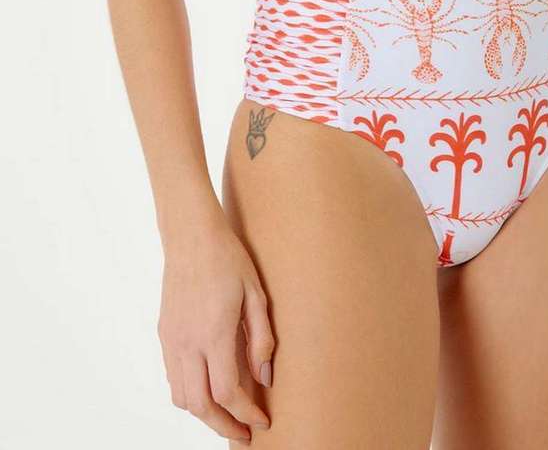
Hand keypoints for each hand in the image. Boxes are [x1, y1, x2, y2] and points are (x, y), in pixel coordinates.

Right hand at [158, 213, 274, 443]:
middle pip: (200, 405)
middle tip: (244, 434)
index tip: (262, 422)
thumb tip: (265, 377)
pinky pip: (173, 376)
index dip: (246, 414)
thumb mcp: (256, 294)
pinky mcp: (164, 332)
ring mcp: (171, 338)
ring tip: (227, 414)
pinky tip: (208, 386)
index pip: (227, 392)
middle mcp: (187, 341)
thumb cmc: (228, 258)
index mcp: (214, 332)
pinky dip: (190, 393)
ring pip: (181, 396)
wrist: (191, 235)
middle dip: (223, 426)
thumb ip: (261, 338)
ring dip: (204, 413)